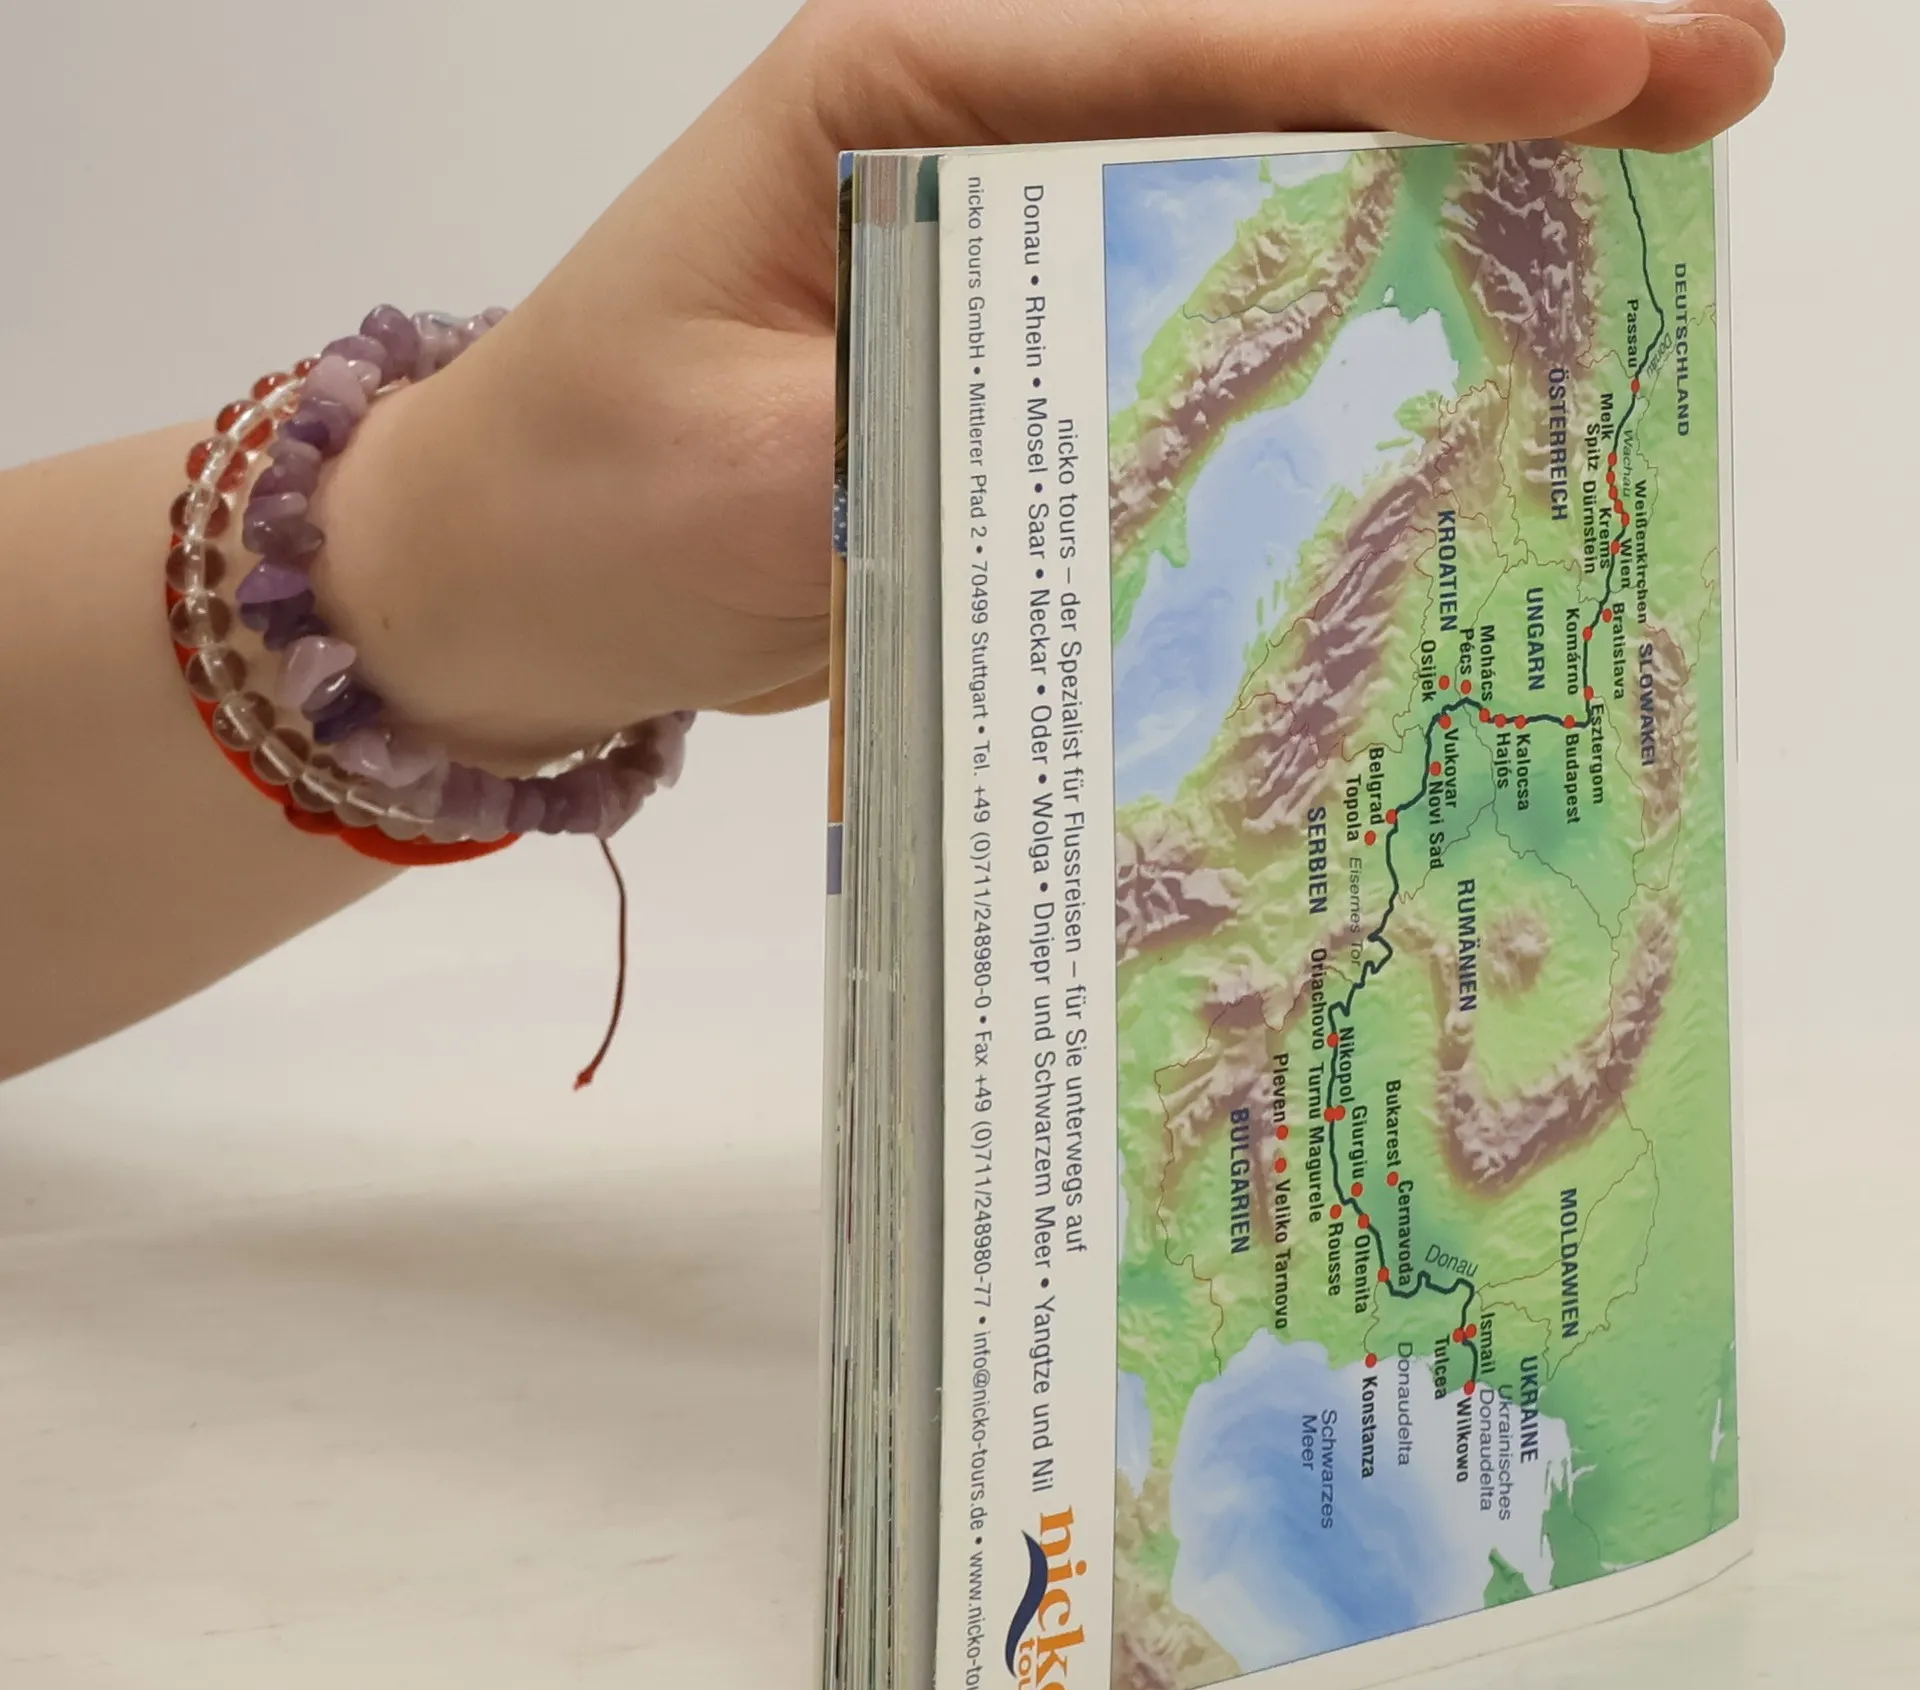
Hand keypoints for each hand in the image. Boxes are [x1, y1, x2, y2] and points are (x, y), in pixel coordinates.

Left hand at [322, 0, 1784, 766]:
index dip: (1406, 66)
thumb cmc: (578, 498)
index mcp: (898, 107)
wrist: (508, 576)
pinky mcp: (1016, 382)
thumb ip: (951, 452)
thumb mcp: (746, 476)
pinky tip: (1451, 362)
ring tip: (1640, 208)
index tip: (1609, 65)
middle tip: (1713, 82)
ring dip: (1437, 217)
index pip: (1186, 60)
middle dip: (1484, 100)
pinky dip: (1325, 357)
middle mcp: (971, 164)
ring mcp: (1006, 272)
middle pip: (1260, 106)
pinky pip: (1195, 354)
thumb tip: (1166, 467)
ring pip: (1252, 217)